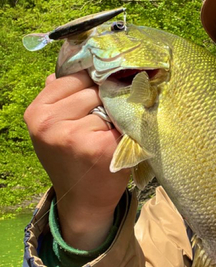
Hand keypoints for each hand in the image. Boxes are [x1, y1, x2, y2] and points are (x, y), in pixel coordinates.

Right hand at [24, 71, 130, 249]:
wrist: (84, 200)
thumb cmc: (74, 158)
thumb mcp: (56, 126)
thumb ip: (62, 97)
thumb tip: (73, 65)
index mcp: (37, 112)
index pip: (74, 77)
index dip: (93, 83)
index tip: (101, 93)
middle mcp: (49, 122)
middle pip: (93, 88)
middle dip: (105, 100)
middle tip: (105, 121)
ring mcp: (73, 135)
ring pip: (108, 104)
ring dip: (116, 116)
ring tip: (109, 134)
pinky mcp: (98, 146)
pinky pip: (122, 121)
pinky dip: (126, 129)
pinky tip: (119, 142)